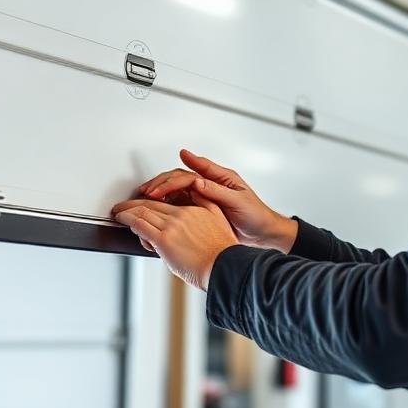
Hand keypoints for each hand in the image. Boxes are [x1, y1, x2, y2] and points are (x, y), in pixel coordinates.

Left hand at [111, 193, 237, 289]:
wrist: (223, 267)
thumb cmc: (222, 252)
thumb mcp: (218, 219)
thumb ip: (206, 205)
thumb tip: (195, 195)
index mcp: (193, 210)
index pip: (163, 202)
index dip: (149, 201)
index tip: (142, 203)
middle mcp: (181, 215)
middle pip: (150, 204)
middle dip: (132, 204)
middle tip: (123, 207)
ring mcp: (171, 226)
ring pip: (142, 212)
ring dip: (126, 212)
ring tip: (118, 213)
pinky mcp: (163, 240)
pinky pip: (140, 225)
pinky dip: (128, 220)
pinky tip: (123, 220)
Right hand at [137, 149, 296, 252]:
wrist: (263, 233)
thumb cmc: (255, 215)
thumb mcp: (238, 200)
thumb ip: (217, 190)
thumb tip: (197, 181)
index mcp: (219, 178)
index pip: (188, 174)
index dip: (170, 180)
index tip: (156, 188)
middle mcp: (210, 185)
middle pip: (178, 179)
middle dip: (160, 183)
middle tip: (144, 192)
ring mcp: (205, 197)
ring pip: (176, 190)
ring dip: (160, 193)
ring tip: (145, 199)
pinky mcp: (202, 210)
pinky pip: (180, 203)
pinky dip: (167, 205)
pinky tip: (158, 210)